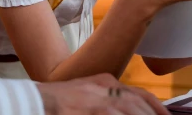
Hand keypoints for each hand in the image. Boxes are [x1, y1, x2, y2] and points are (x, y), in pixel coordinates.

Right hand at [36, 73, 165, 114]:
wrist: (33, 100)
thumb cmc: (58, 104)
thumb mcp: (86, 95)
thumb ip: (105, 101)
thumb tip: (124, 108)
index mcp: (104, 81)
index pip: (139, 94)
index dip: (157, 107)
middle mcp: (104, 87)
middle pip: (139, 103)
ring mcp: (98, 99)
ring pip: (132, 110)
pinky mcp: (93, 109)